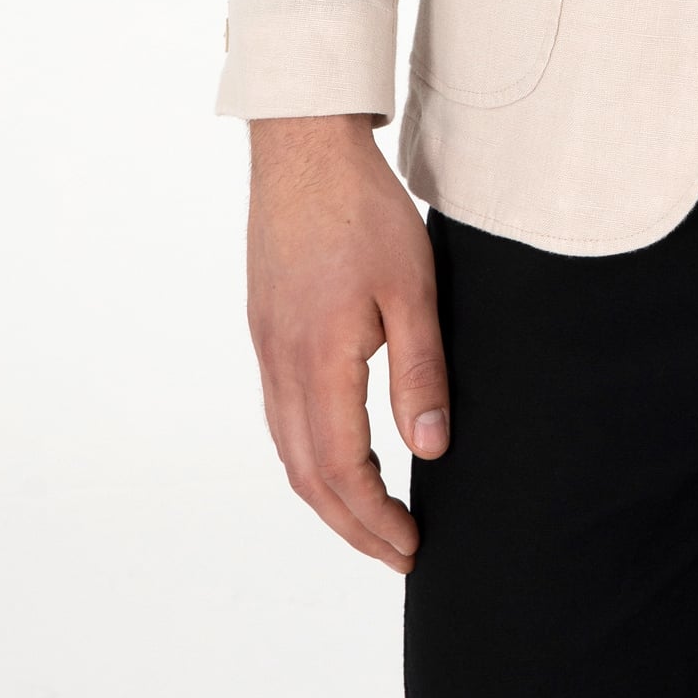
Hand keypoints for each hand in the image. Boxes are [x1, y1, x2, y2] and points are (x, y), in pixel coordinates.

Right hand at [246, 113, 449, 569]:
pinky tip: (341, 453)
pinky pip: (281, 415)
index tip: (412, 545)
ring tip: (374, 516)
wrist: (304, 147)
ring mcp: (267, 348)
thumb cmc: (363, 210)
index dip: (376, 519)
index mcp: (318, 360)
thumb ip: (420, 371)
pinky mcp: (266, 329)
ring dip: (329, 494)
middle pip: (308, 476)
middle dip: (353, 525)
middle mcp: (281, 364)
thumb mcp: (411, 287)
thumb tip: (432, 450)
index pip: (343, 470)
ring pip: (289, 449)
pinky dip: (311, 454)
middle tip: (398, 550)